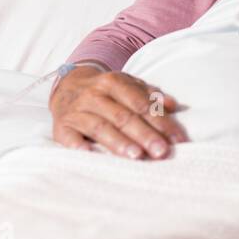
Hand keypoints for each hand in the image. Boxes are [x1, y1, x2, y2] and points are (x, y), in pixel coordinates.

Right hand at [49, 64, 188, 159]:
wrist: (67, 86)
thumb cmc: (106, 91)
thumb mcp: (128, 85)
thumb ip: (151, 95)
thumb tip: (174, 105)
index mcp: (114, 82)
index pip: (141, 104)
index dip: (161, 121)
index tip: (177, 139)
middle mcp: (94, 95)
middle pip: (123, 116)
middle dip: (144, 134)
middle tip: (161, 151)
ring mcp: (76, 111)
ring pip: (100, 127)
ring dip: (119, 142)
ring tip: (136, 156)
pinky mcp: (61, 127)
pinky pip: (70, 139)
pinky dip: (80, 147)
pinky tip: (92, 156)